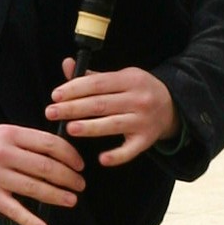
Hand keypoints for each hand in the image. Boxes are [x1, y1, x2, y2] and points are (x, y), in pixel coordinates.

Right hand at [0, 122, 85, 224]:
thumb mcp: (1, 133)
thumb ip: (27, 141)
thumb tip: (59, 153)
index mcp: (10, 134)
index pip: (49, 143)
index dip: (70, 155)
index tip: (79, 165)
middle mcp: (4, 153)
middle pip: (46, 166)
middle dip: (69, 177)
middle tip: (80, 184)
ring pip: (35, 187)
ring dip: (58, 196)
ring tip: (72, 200)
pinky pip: (15, 210)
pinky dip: (31, 221)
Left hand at [45, 58, 178, 165]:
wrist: (172, 106)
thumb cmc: (137, 90)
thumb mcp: (120, 77)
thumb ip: (93, 76)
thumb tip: (67, 64)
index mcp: (129, 79)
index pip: (97, 84)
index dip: (74, 89)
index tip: (55, 95)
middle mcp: (138, 99)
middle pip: (101, 104)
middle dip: (73, 108)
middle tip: (51, 112)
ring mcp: (143, 121)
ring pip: (113, 125)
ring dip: (90, 127)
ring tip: (69, 129)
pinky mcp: (146, 140)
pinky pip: (131, 150)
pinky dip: (117, 155)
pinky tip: (102, 159)